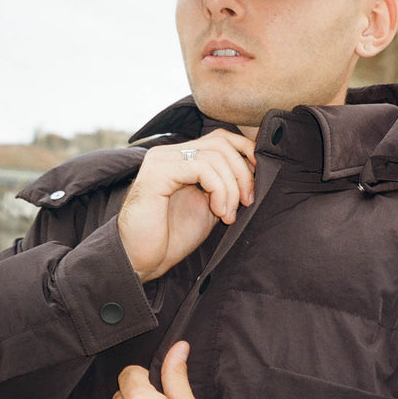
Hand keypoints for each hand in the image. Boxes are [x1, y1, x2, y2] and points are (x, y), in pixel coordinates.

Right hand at [118, 129, 255, 281]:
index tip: (256, 183)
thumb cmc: (172, 237)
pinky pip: (201, 168)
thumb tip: (256, 170)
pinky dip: (219, 190)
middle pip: (221, 143)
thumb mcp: (209, 206)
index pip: (221, 138)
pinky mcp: (157, 173)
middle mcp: (169, 153)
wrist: (140, 260)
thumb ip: (225, 185)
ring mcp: (161, 160)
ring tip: (228, 214)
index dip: (245, 153)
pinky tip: (218, 212)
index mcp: (180, 158)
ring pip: (215, 156)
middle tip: (247, 202)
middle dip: (242, 173)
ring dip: (231, 187)